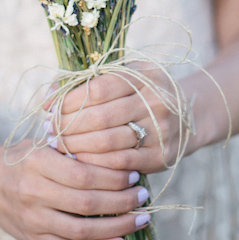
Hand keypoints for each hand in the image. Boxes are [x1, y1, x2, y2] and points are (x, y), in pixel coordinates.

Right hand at [0, 139, 150, 239]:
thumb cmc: (24, 157)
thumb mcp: (43, 142)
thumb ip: (73, 147)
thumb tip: (120, 150)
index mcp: (37, 163)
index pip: (84, 174)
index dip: (114, 177)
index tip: (135, 174)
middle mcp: (33, 193)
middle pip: (87, 204)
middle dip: (122, 202)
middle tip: (143, 196)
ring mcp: (32, 220)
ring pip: (81, 231)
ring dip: (117, 228)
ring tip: (140, 219)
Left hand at [46, 67, 186, 173]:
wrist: (190, 116)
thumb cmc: (145, 92)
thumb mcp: (127, 75)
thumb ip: (92, 79)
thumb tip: (50, 92)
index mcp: (144, 76)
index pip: (97, 88)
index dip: (68, 99)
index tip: (48, 108)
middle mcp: (155, 101)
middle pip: (100, 117)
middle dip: (68, 126)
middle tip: (49, 131)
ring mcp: (160, 130)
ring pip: (108, 142)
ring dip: (77, 146)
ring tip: (59, 146)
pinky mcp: (161, 156)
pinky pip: (120, 163)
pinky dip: (95, 163)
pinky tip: (80, 161)